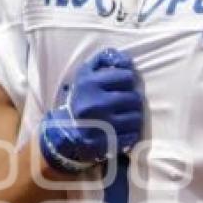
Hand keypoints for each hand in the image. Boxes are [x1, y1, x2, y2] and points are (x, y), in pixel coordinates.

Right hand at [39, 50, 142, 173]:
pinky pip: (132, 136)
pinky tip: (122, 130)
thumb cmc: (82, 96)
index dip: (128, 80)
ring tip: (125, 116)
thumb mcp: (85, 73)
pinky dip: (130, 133)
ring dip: (134, 117)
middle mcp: (96, 104)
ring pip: (137, 118)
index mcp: (90, 84)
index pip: (127, 77)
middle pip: (135, 98)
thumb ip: (104, 60)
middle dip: (133, 100)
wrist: (65, 129)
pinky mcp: (107, 142)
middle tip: (126, 102)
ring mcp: (102, 125)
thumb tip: (126, 59)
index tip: (122, 85)